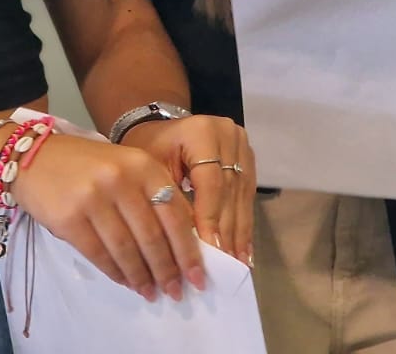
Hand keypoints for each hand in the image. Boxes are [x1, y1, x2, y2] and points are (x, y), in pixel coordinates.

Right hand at [11, 133, 205, 302]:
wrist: (37, 157)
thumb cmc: (90, 166)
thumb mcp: (128, 168)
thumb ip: (153, 197)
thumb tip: (182, 245)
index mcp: (143, 165)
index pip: (175, 214)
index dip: (188, 251)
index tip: (198, 277)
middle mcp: (121, 179)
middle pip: (152, 236)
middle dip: (166, 270)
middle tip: (175, 292)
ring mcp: (94, 198)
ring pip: (126, 249)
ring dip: (141, 276)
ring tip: (150, 293)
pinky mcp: (68, 218)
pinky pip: (99, 254)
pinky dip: (115, 272)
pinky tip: (125, 282)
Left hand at [121, 115, 256, 265]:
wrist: (158, 131)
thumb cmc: (149, 150)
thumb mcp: (153, 171)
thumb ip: (174, 202)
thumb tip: (192, 246)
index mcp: (202, 132)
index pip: (211, 183)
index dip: (211, 218)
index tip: (211, 251)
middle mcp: (227, 134)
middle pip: (229, 190)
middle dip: (227, 231)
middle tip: (226, 264)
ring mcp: (241, 145)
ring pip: (242, 195)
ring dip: (239, 231)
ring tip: (237, 262)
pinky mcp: (247, 157)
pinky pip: (246, 193)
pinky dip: (243, 222)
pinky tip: (242, 247)